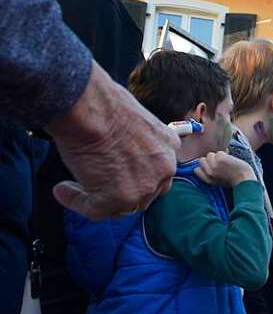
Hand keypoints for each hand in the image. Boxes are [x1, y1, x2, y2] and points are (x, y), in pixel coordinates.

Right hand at [48, 62, 179, 218]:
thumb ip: (136, 140)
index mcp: (169, 146)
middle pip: (145, 192)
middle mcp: (164, 170)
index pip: (158, 170)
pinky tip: (61, 190)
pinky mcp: (119, 199)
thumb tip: (119, 149)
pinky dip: (76, 202)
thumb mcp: (136, 119)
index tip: (116, 172)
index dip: (136, 174)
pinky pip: (95, 211)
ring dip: (97, 198)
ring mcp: (143, 187)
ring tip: (72, 186)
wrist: (88, 105)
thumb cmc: (102, 102)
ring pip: (122, 206)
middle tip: (96, 184)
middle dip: (122, 191)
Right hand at [194, 152, 255, 187]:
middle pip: (202, 160)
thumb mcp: (217, 182)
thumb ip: (210, 175)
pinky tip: (230, 161)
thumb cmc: (234, 181)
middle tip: (220, 165)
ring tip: (226, 163)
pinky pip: (219, 152)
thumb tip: (202, 165)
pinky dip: (225, 155)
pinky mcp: (221, 159)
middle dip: (210, 160)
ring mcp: (214, 165)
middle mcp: (209, 172)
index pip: (196, 170)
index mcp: (208, 180)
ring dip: (217, 157)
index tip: (210, 167)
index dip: (203, 167)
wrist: (245, 180)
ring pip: (210, 155)